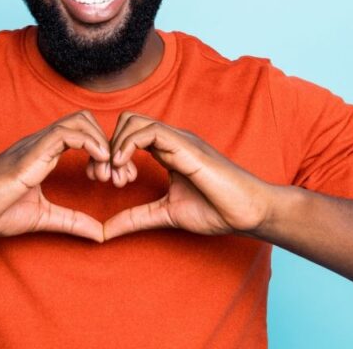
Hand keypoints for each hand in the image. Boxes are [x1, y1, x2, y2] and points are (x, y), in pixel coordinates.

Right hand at [0, 111, 119, 242]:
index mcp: (43, 153)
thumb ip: (72, 221)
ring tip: (107, 173)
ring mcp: (35, 144)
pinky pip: (66, 133)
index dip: (102, 151)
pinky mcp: (31, 152)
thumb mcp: (43, 217)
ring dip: (101, 144)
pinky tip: (100, 163)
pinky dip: (90, 143)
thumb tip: (99, 234)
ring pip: (79, 121)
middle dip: (106, 143)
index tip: (109, 178)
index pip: (81, 133)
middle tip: (114, 175)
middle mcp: (41, 143)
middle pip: (84, 120)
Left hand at [103, 112, 271, 239]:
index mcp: (166, 150)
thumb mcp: (165, 214)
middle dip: (107, 145)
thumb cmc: (216, 211)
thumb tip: (104, 231)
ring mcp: (178, 139)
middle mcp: (171, 139)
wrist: (248, 212)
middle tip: (105, 177)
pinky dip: (127, 146)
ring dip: (115, 147)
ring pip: (133, 121)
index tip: (105, 181)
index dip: (110, 153)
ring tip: (116, 177)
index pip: (128, 135)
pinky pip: (148, 132)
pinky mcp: (185, 145)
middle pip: (126, 121)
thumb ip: (135, 218)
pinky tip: (123, 169)